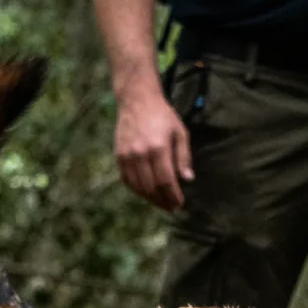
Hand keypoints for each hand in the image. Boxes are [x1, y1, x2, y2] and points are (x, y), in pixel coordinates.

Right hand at [114, 90, 192, 210]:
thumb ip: (183, 157)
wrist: (137, 100)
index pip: (166, 181)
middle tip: (172, 208)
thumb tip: (188, 179)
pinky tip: (147, 193)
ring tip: (161, 203)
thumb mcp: (180, 133)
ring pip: (138, 187)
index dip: (173, 196)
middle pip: (151, 188)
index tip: (179, 203)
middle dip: (163, 201)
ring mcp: (127, 155)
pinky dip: (137, 190)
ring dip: (150, 199)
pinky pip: (127, 180)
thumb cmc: (163, 116)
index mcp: (158, 148)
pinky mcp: (119, 155)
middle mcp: (141, 153)